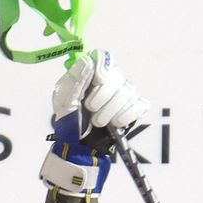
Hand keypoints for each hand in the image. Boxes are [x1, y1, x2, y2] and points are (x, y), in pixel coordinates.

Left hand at [41, 49, 147, 197]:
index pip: (104, 58)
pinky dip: (127, 115)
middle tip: (90, 109)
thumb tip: (89, 60)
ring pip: (128, 92)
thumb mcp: (63, 99)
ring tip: (98, 122)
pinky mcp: (134, 108)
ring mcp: (124, 93)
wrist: (78, 145)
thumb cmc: (68, 120)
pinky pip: (139, 105)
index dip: (103, 66)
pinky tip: (115, 123)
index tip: (98, 79)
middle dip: (103, 96)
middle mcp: (109, 80)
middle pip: (117, 76)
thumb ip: (75, 79)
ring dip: (111, 110)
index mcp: (90, 73)